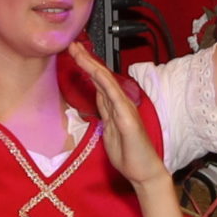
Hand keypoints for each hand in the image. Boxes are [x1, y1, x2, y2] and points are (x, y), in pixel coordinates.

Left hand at [68, 40, 162, 190]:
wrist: (144, 172)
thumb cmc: (128, 154)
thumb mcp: (109, 129)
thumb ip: (105, 112)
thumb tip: (97, 98)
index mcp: (115, 106)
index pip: (98, 81)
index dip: (87, 66)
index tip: (74, 53)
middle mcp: (121, 104)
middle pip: (101, 77)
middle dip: (86, 59)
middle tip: (72, 44)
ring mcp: (125, 110)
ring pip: (106, 82)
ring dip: (92, 66)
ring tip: (79, 52)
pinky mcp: (128, 120)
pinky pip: (115, 98)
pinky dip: (106, 84)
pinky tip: (97, 73)